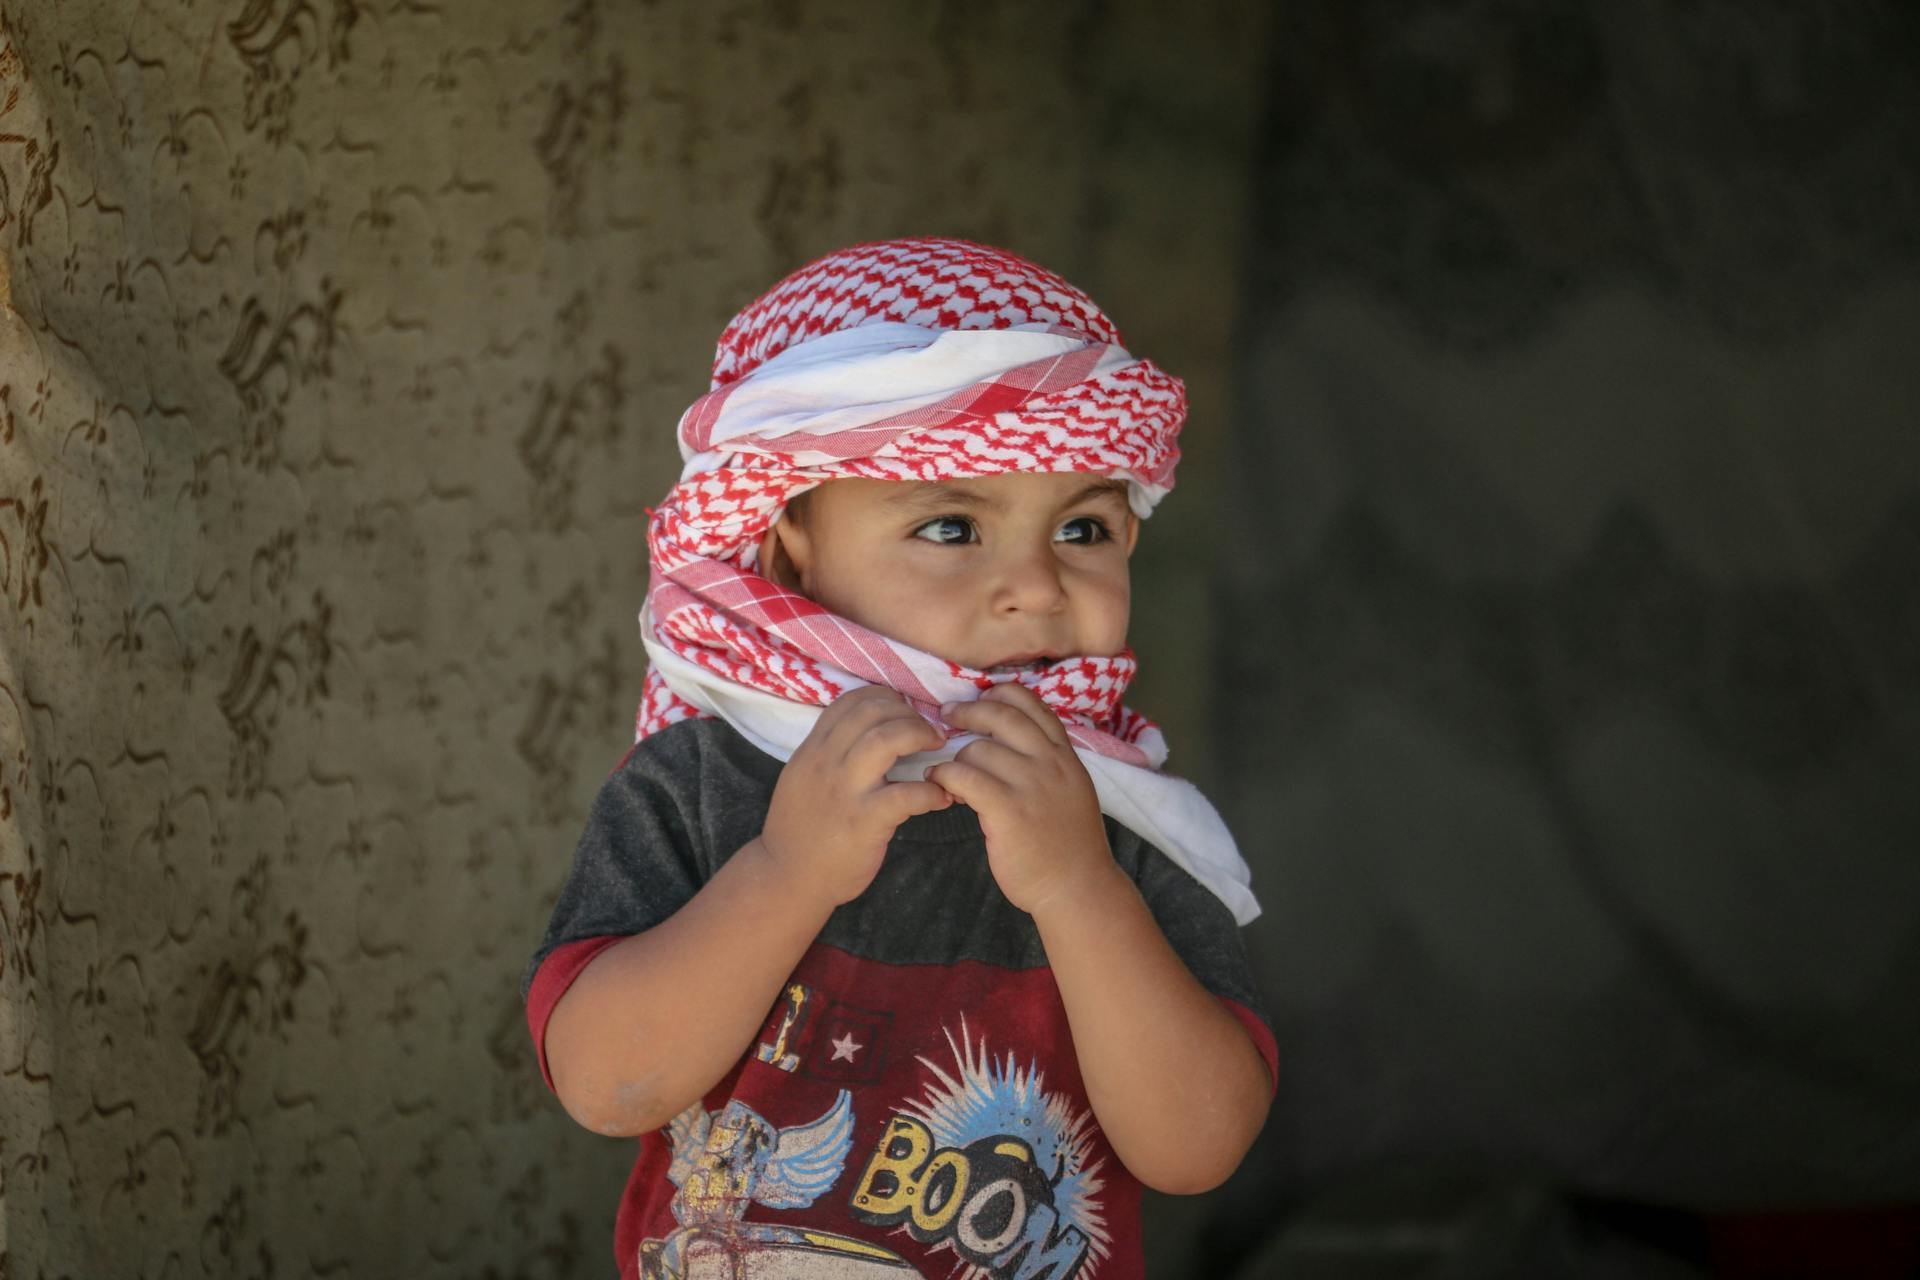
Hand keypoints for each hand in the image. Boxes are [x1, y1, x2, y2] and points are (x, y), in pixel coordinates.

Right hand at [760, 686, 951, 910]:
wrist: (787, 878)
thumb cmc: (800, 830)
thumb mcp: (801, 778)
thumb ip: (829, 753)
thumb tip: (867, 732)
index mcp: (812, 749)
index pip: (849, 701)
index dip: (883, 697)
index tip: (903, 712)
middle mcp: (825, 762)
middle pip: (872, 711)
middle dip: (908, 714)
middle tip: (927, 732)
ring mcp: (845, 790)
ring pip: (887, 739)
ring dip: (920, 736)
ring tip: (936, 749)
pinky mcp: (865, 821)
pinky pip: (907, 793)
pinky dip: (932, 790)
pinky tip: (941, 796)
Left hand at [927, 682, 1114, 914]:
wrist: (1078, 887)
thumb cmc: (1069, 843)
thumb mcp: (1071, 790)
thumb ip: (1045, 762)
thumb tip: (1003, 739)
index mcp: (1065, 755)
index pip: (1031, 703)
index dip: (1000, 693)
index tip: (980, 699)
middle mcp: (1051, 763)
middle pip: (1001, 715)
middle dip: (967, 711)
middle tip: (946, 717)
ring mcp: (1031, 785)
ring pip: (977, 748)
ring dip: (954, 758)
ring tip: (948, 775)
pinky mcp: (1008, 810)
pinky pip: (964, 777)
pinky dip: (944, 776)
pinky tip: (938, 784)